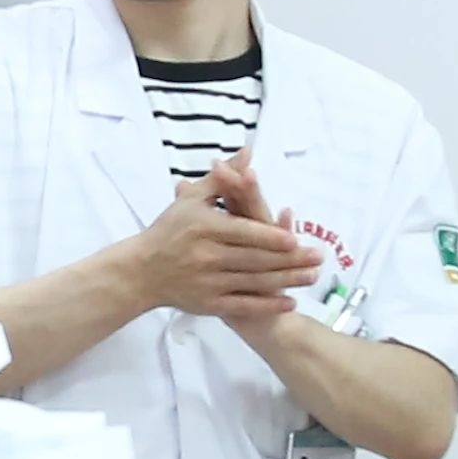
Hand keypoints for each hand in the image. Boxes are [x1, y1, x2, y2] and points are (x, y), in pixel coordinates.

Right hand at [119, 164, 317, 324]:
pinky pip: (242, 305)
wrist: (140, 272)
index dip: (270, 237)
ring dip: (286, 281)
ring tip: (312, 276)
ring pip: (253, 282)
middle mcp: (206, 256)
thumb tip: (249, 153)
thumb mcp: (192, 200)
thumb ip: (224, 178)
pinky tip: (289, 301)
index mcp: (203, 228)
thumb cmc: (169, 231)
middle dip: (289, 260)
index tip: (295, 239)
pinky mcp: (208, 304)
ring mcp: (208, 283)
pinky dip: (266, 305)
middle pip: (254, 259)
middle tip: (317, 257)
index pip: (243, 233)